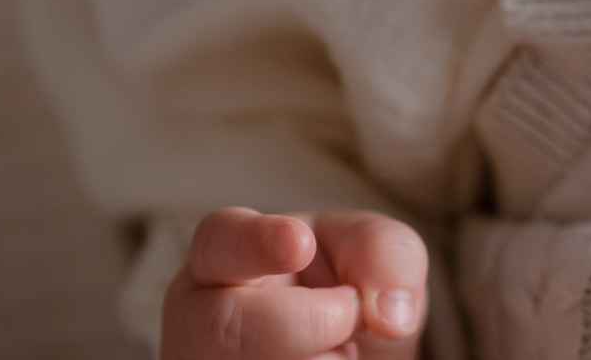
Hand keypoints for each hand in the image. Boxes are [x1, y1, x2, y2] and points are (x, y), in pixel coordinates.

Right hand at [163, 207, 426, 359]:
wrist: (348, 353)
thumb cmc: (343, 290)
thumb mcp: (368, 253)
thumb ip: (384, 254)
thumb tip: (391, 314)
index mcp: (225, 258)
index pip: (220, 241)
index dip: (256, 242)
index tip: (299, 243)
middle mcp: (199, 320)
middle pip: (229, 326)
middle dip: (308, 324)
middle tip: (348, 316)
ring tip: (340, 351)